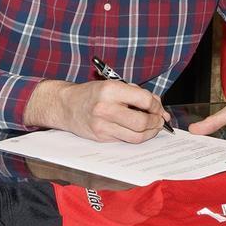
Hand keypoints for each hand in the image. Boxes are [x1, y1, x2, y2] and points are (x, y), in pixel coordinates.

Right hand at [24, 79, 168, 143]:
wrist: (66, 105)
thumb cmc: (93, 93)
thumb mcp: (115, 85)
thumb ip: (138, 94)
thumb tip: (159, 108)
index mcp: (110, 90)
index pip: (144, 100)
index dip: (156, 105)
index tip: (158, 107)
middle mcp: (105, 108)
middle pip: (142, 122)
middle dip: (156, 122)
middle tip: (159, 120)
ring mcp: (102, 125)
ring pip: (136, 136)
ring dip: (150, 133)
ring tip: (153, 127)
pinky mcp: (101, 137)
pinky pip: (126, 140)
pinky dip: (137, 136)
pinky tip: (139, 130)